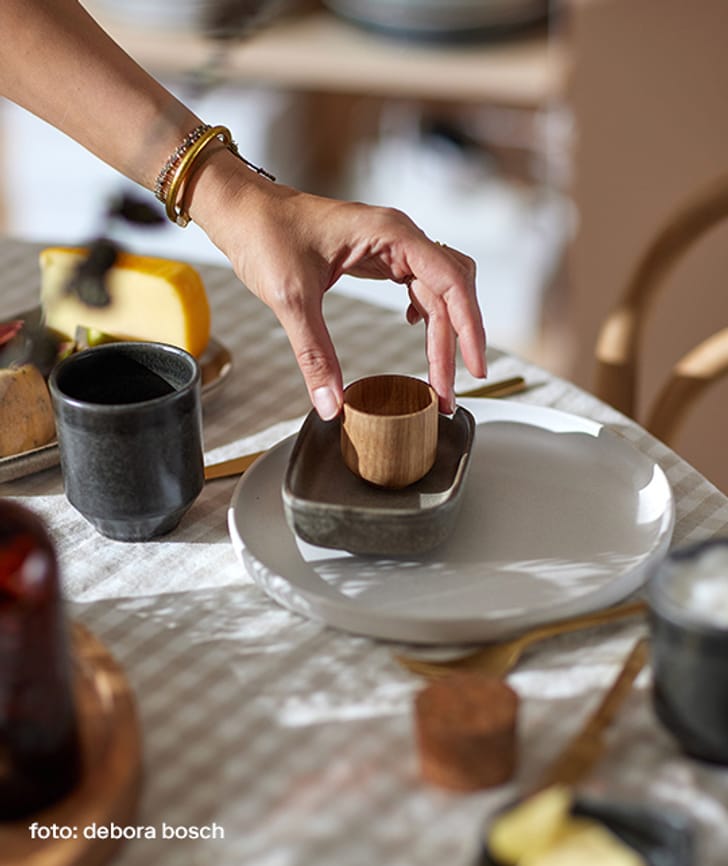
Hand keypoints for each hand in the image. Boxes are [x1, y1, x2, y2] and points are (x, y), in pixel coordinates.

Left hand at [190, 150, 486, 417]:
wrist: (242, 211)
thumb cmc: (265, 234)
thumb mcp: (291, 297)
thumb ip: (314, 353)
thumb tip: (332, 404)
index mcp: (391, 233)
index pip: (451, 283)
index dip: (468, 329)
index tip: (472, 369)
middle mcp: (399, 235)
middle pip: (452, 290)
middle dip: (456, 341)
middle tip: (447, 391)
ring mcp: (390, 244)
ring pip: (439, 289)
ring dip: (443, 331)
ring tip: (438, 376)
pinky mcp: (377, 255)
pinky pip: (419, 284)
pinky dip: (427, 312)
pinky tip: (417, 329)